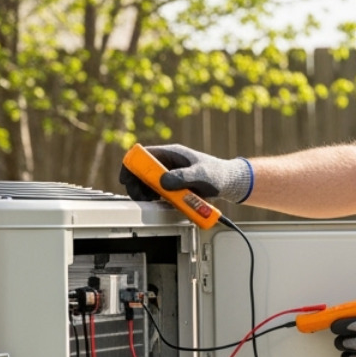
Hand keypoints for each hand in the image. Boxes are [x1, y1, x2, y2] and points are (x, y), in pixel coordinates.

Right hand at [118, 144, 252, 202]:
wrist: (229, 183)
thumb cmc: (218, 174)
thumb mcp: (201, 175)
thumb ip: (182, 177)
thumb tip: (163, 182)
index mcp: (171, 153)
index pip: (143, 155)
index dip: (131, 165)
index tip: (127, 179)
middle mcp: (167, 163)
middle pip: (141, 170)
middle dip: (136, 183)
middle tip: (139, 196)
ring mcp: (169, 174)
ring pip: (147, 182)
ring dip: (143, 192)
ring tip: (149, 200)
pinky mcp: (173, 186)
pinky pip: (157, 191)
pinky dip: (153, 197)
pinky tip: (157, 202)